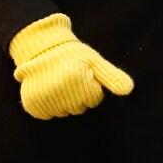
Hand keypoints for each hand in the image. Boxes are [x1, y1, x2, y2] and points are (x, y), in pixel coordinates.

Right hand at [9, 13, 133, 119]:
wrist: (40, 48)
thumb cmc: (71, 54)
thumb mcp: (94, 61)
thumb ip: (112, 76)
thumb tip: (129, 90)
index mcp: (77, 78)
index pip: (94, 99)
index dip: (90, 86)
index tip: (80, 73)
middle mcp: (60, 89)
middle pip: (79, 108)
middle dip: (78, 95)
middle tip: (68, 76)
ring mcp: (45, 98)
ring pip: (64, 112)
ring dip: (63, 101)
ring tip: (57, 82)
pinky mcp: (33, 104)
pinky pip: (47, 115)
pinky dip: (48, 105)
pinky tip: (47, 90)